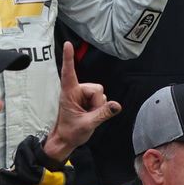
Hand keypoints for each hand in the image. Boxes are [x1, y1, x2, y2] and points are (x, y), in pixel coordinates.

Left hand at [43, 42, 120, 161]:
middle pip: (97, 88)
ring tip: (87, 115)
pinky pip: (102, 99)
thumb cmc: (70, 132)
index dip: (69, 58)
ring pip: (101, 94)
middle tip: (88, 115)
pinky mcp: (89, 99)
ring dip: (98, 106)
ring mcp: (83, 94)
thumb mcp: (87, 124)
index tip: (68, 44)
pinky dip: (99, 107)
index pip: (69, 72)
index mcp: (68, 92)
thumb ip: (102, 114)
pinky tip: (91, 114)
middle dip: (97, 102)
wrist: (67, 139)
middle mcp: (76, 90)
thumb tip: (116, 105)